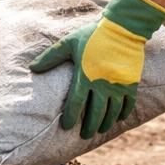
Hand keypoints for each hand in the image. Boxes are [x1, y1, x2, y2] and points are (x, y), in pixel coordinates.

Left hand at [28, 0, 164, 137]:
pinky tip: (118, 118)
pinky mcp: (131, 83)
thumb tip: (32, 68)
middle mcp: (102, 84)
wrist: (122, 28)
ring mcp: (118, 85)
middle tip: (84, 135)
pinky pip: (128, 104)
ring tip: (100, 130)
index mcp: (85, 76)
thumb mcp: (69, 43)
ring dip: (106, 123)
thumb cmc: (93, 35)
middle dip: (89, 127)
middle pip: (95, 113)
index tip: (66, 126)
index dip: (70, 117)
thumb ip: (51, 57)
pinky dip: (123, 113)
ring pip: (112, 112)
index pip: (75, 104)